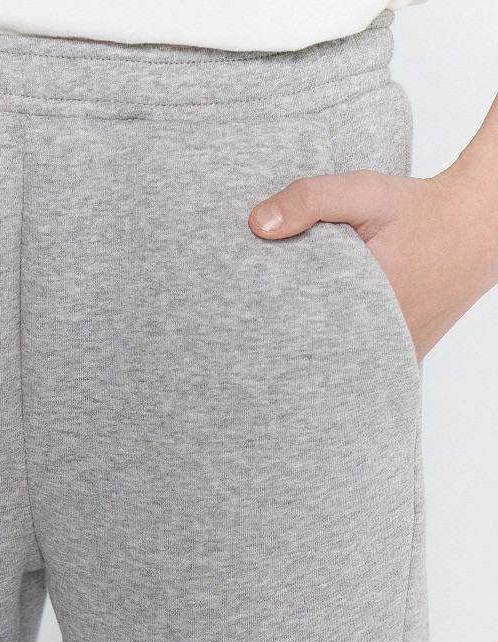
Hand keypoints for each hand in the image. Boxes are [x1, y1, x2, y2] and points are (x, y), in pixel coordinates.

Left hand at [247, 161, 497, 363]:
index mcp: (366, 306)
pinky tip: (337, 330)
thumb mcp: (362, 192)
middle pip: (325, 354)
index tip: (256, 326)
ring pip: (350, 361)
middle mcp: (388, 337)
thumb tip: (258, 224)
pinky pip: (374, 360)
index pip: (304, 338)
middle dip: (298, 343)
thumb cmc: (422, 208)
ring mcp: (404, 348)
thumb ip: (310, 200)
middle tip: (268, 332)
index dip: (277, 332)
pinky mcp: (414, 348)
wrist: (482, 221)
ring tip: (299, 331)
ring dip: (327, 348)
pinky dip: (354, 348)